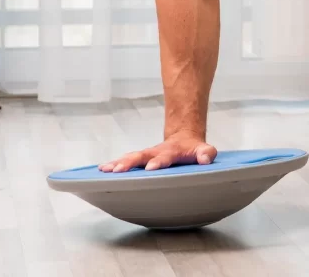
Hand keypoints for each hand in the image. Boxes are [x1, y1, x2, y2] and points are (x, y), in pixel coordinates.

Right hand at [98, 132, 216, 172]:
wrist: (182, 138)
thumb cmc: (192, 149)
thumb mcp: (203, 149)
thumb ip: (206, 153)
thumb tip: (205, 158)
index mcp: (171, 152)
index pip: (164, 157)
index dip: (158, 162)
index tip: (151, 168)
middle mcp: (155, 152)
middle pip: (141, 156)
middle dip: (130, 163)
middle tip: (119, 170)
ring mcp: (146, 155)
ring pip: (130, 158)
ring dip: (118, 164)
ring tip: (106, 170)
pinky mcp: (139, 159)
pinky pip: (125, 161)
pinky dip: (113, 165)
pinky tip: (102, 170)